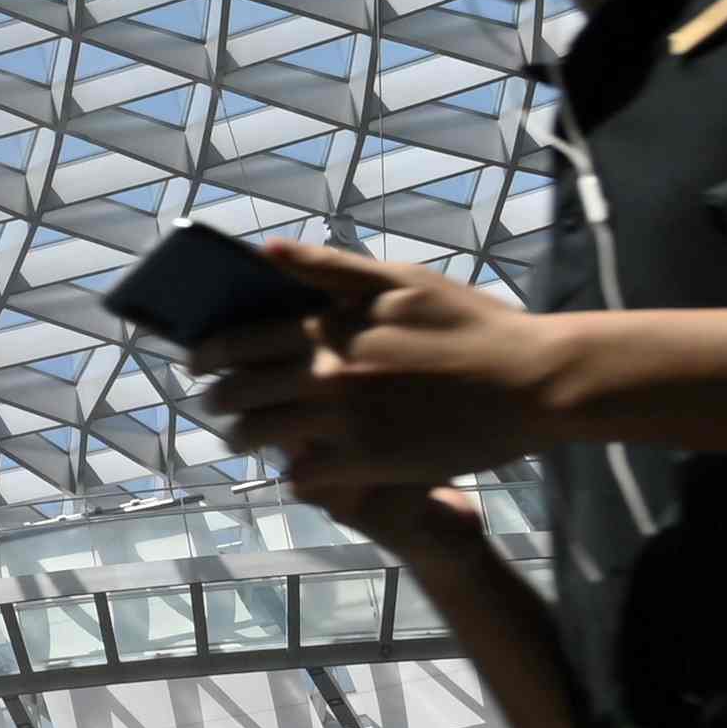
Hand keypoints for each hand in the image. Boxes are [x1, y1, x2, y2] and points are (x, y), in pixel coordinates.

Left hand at [189, 237, 577, 487]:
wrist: (530, 382)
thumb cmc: (470, 324)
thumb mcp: (402, 280)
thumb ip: (330, 268)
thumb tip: (264, 251)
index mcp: (328, 324)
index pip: (238, 340)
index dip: (207, 353)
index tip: (196, 361)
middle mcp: (325, 372)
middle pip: (238, 392)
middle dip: (218, 400)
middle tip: (216, 404)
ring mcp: (342, 420)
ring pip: (260, 436)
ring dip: (243, 439)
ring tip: (246, 439)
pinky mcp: (366, 463)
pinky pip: (300, 476)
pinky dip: (292, 473)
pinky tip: (296, 468)